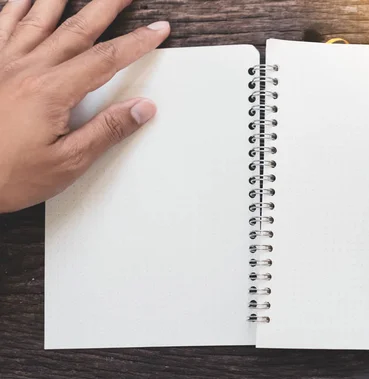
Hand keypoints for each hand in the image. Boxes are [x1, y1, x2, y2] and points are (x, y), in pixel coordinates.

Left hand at [0, 0, 169, 212]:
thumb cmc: (7, 174)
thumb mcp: (67, 162)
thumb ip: (106, 131)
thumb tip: (141, 108)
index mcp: (50, 92)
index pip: (105, 59)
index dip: (136, 42)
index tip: (156, 30)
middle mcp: (26, 69)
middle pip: (77, 29)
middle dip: (106, 6)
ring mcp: (3, 65)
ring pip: (38, 19)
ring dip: (63, 0)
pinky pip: (2, 26)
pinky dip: (14, 8)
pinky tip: (23, 0)